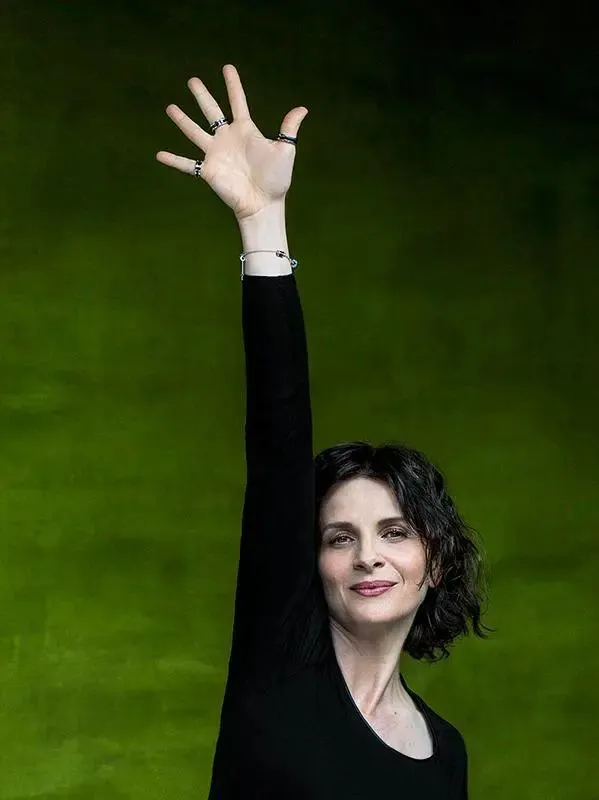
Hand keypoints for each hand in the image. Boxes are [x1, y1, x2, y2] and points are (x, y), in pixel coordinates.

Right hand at [156, 64, 308, 221]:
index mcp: (245, 130)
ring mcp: (216, 154)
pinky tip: (159, 155)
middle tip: (192, 80)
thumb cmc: (276, 180)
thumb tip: (302, 108)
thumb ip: (288, 129)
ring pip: (195, 132)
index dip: (233, 85)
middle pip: (212, 111)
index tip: (227, 67)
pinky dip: (173, 160)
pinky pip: (187, 165)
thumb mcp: (285, 150)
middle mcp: (228, 139)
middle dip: (202, 95)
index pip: (238, 102)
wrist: (263, 204)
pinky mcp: (208, 170)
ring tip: (170, 107)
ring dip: (182, 121)